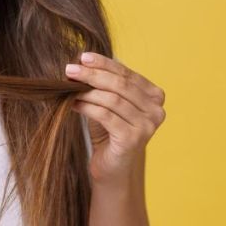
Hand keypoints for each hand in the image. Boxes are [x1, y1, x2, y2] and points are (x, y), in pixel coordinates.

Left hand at [65, 52, 165, 184]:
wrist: (112, 167)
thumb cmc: (109, 132)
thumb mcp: (108, 103)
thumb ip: (103, 84)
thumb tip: (82, 62)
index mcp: (155, 96)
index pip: (127, 73)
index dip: (104, 63)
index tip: (83, 57)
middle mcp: (156, 110)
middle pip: (120, 84)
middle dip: (93, 74)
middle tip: (70, 70)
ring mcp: (148, 125)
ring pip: (112, 99)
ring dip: (87, 91)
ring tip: (69, 87)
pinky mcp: (133, 139)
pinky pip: (106, 115)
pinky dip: (87, 107)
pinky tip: (73, 104)